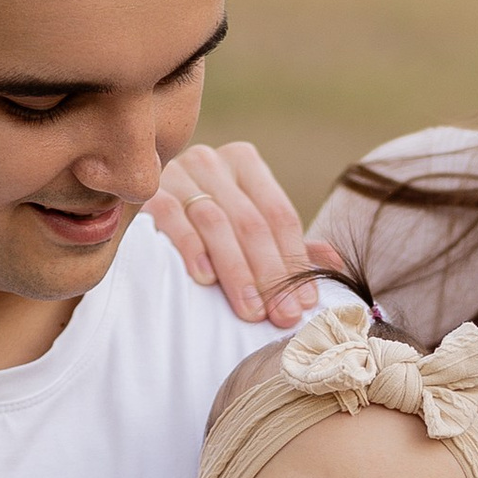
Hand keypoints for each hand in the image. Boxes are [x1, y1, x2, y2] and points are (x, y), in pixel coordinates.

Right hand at [147, 142, 339, 324]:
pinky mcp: (147, 192)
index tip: (304, 305)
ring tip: (250, 310)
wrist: (141, 219)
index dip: (294, 261)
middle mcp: (212, 161)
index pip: (278, 214)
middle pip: (251, 221)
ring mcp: (177, 173)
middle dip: (270, 274)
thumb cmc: (204, 230)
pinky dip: (192, 249)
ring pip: (216, 223)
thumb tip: (336, 265)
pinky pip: (173, 219)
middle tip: (281, 316)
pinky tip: (205, 280)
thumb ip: (289, 245)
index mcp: (244, 163)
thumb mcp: (248, 232)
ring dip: (237, 271)